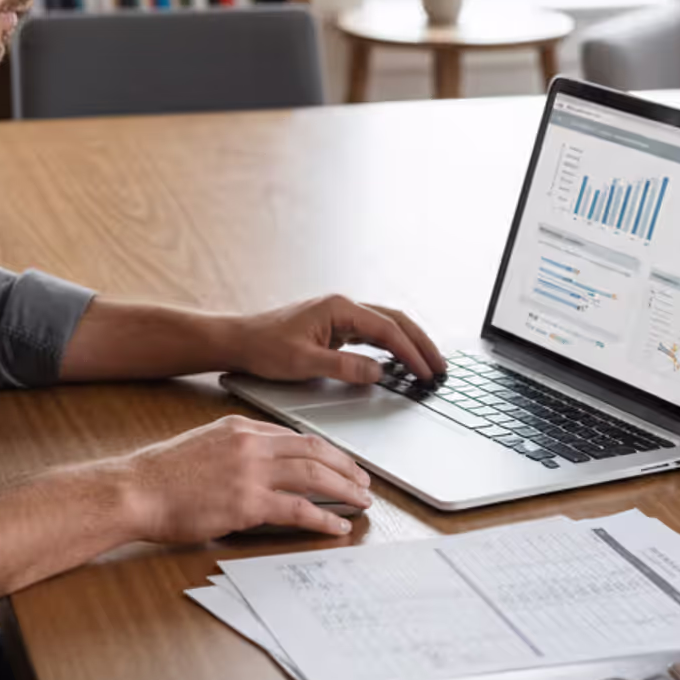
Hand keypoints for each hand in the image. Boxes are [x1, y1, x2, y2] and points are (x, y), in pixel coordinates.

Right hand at [116, 415, 372, 541]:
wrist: (135, 490)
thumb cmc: (161, 475)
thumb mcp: (203, 444)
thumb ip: (236, 449)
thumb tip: (264, 466)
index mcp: (240, 428)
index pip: (295, 436)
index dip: (324, 451)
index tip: (340, 463)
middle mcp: (250, 445)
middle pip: (313, 451)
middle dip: (345, 466)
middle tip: (364, 481)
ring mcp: (250, 473)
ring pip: (313, 475)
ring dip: (344, 488)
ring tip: (362, 501)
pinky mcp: (247, 503)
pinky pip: (298, 509)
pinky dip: (324, 517)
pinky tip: (338, 525)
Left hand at [228, 294, 446, 384]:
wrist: (239, 340)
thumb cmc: (264, 348)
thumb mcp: (304, 362)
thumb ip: (344, 367)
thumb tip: (379, 373)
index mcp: (339, 308)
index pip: (387, 330)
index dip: (411, 353)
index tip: (426, 373)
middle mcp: (344, 306)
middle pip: (395, 321)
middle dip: (421, 344)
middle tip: (440, 368)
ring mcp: (341, 316)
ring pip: (387, 325)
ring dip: (409, 343)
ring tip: (428, 365)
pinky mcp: (336, 327)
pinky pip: (373, 334)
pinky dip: (392, 346)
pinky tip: (400, 361)